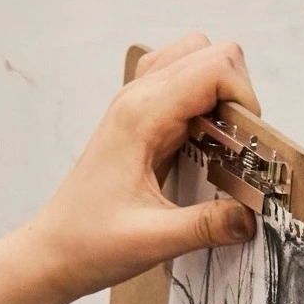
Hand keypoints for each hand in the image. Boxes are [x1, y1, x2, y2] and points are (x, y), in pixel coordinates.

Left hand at [11, 35, 262, 303]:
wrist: (51, 252)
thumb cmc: (88, 242)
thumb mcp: (153, 240)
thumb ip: (206, 226)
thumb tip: (252, 215)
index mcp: (141, 116)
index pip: (214, 67)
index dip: (244, 97)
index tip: (247, 142)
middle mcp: (138, 98)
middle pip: (209, 52)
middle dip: (238, 90)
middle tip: (237, 142)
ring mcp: (136, 104)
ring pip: (196, 60)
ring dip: (220, 91)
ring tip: (222, 140)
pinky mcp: (139, 119)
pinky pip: (182, 84)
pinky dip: (203, 101)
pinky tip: (204, 141)